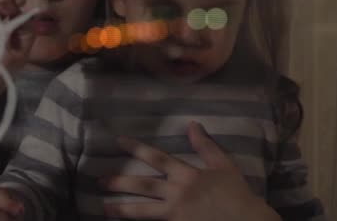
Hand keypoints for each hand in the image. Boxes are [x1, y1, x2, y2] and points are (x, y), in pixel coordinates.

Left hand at [101, 121, 281, 220]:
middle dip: (119, 182)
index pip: (156, 158)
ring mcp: (176, 214)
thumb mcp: (224, 165)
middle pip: (142, 185)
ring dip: (122, 208)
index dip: (136, 149)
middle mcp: (177, 193)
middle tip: (99, 180)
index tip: (118, 141)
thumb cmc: (237, 194)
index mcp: (187, 175)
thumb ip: (205, 146)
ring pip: (143, 210)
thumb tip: (192, 124)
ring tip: (104, 207)